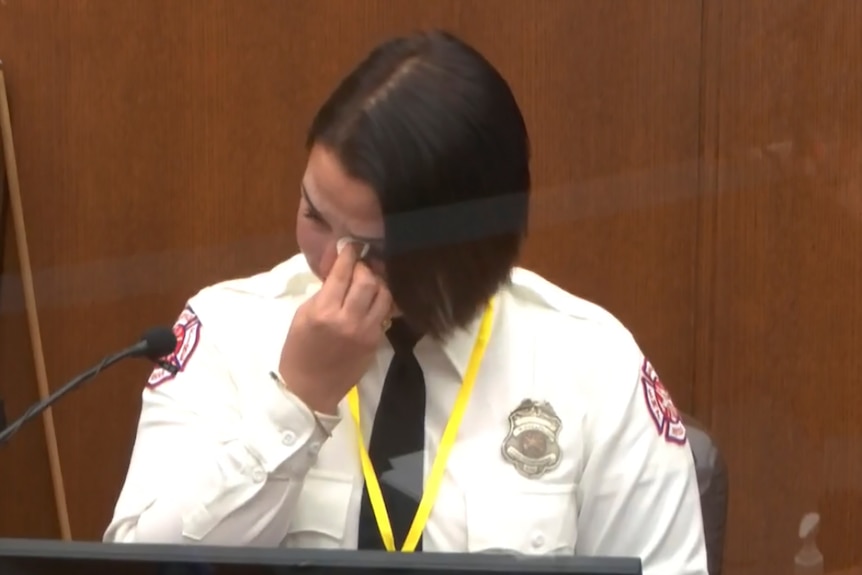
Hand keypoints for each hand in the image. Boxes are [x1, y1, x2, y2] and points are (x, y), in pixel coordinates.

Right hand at [279, 244, 391, 413]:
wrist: (310, 388)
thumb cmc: (298, 350)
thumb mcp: (303, 315)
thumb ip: (323, 292)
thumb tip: (338, 270)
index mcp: (324, 311)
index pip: (342, 274)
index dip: (348, 255)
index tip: (351, 246)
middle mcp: (348, 319)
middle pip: (368, 281)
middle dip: (365, 268)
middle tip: (359, 266)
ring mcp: (366, 331)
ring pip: (384, 295)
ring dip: (378, 283)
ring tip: (370, 281)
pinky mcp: (376, 341)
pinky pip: (385, 314)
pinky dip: (380, 302)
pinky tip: (374, 299)